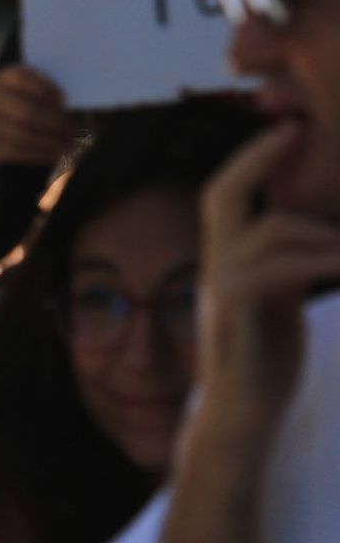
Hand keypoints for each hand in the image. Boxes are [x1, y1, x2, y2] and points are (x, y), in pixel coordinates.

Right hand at [0, 66, 71, 231]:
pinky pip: (20, 152)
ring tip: (73, 146)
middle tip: (78, 131)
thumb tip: (75, 112)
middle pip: (29, 112)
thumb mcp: (11, 92)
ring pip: (27, 136)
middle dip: (57, 124)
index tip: (65, 99)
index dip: (46, 87)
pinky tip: (57, 154)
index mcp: (2, 78)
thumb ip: (37, 94)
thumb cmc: (1, 109)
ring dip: (55, 143)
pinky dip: (43, 154)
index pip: (23, 77)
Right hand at [196, 123, 339, 429]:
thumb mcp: (281, 300)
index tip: (289, 127)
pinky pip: (277, 269)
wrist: (242, 415)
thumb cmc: (265, 361)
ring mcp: (221, 287)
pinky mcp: (235, 313)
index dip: (254, 157)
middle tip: (294, 130)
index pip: (229, 193)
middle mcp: (216, 265)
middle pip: (224, 194)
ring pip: (271, 231)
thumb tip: (321, 236)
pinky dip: (318, 259)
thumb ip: (290, 265)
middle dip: (258, 158)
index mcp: (227, 258)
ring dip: (326, 231)